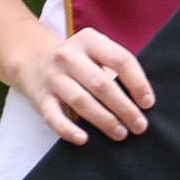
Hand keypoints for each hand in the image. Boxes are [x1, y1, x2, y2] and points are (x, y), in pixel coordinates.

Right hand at [19, 26, 153, 145]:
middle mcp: (69, 56)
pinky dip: (68, 130)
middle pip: (102, 84)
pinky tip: (83, 139)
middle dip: (124, 108)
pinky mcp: (40, 97)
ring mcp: (53, 76)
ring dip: (104, 120)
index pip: (120, 60)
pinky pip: (54, 117)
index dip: (138, 83)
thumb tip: (142, 101)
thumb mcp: (94, 51)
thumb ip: (115, 67)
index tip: (148, 103)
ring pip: (81, 101)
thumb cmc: (77, 60)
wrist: (31, 58)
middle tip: (139, 126)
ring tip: (121, 134)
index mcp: (89, 40)